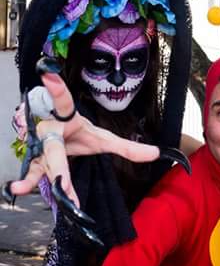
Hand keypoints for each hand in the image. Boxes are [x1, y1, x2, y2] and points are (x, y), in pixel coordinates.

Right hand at [6, 72, 189, 206]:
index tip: (49, 76)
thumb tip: (156, 153)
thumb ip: (128, 147)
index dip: (57, 89)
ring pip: (40, 161)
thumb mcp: (105, 140)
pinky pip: (33, 171)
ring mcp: (39, 146)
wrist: (60, 138)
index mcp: (67, 117)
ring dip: (35, 176)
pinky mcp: (35, 160)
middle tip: (60, 179)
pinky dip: (27, 181)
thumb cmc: (80, 136)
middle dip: (58, 166)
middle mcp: (49, 130)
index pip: (64, 102)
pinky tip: (17, 189)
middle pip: (54, 148)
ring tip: (22, 187)